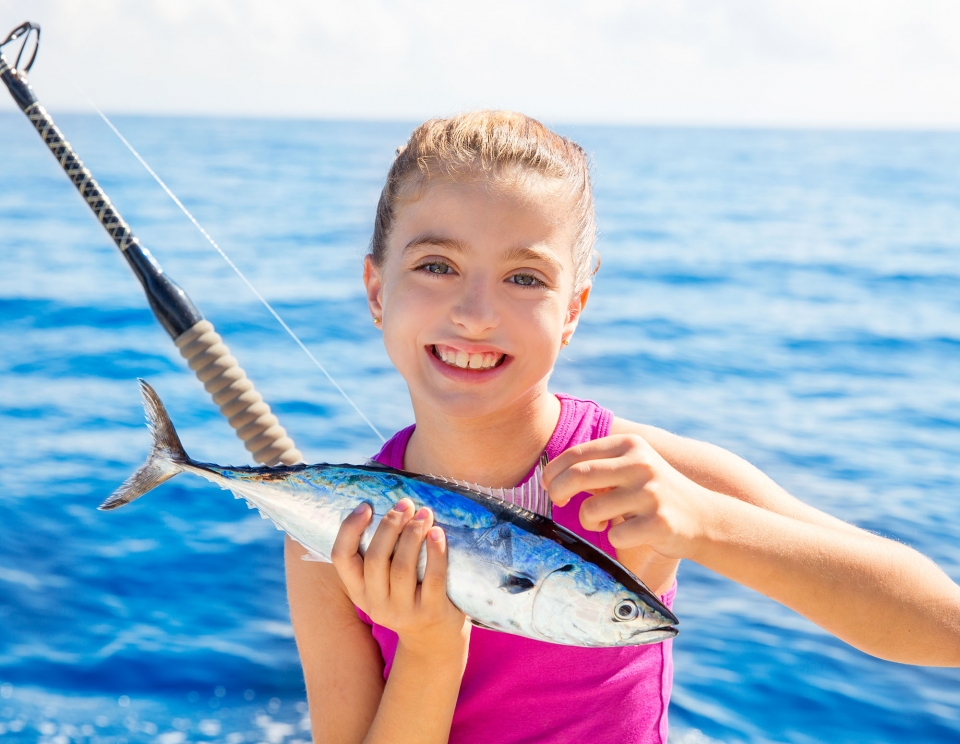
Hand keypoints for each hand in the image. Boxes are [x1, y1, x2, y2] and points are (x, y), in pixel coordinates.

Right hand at [331, 499, 469, 656]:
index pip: (341, 558)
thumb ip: (378, 553)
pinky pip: (432, 578)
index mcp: (358, 591)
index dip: (350, 529)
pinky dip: (435, 552)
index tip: (366, 506)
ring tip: (424, 512)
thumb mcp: (382, 583)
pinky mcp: (431, 612)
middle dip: (390, 526)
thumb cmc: (407, 595)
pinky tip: (437, 532)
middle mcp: (376, 604)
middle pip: (376, 559)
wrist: (433, 639)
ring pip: (403, 567)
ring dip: (413, 534)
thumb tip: (384, 505)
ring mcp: (403, 611)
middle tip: (405, 504)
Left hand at [542, 434, 715, 560]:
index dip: (553, 472)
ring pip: (591, 509)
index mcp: (630, 445)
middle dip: (558, 491)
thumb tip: (551, 475)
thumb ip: (596, 466)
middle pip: (577, 475)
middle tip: (557, 501)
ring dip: (588, 521)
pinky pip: (614, 536)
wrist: (703, 517)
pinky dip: (614, 539)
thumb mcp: (629, 468)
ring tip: (603, 522)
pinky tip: (630, 534)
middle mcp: (641, 464)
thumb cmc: (653, 493)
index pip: (576, 454)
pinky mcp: (658, 522)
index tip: (548, 485)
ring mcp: (651, 493)